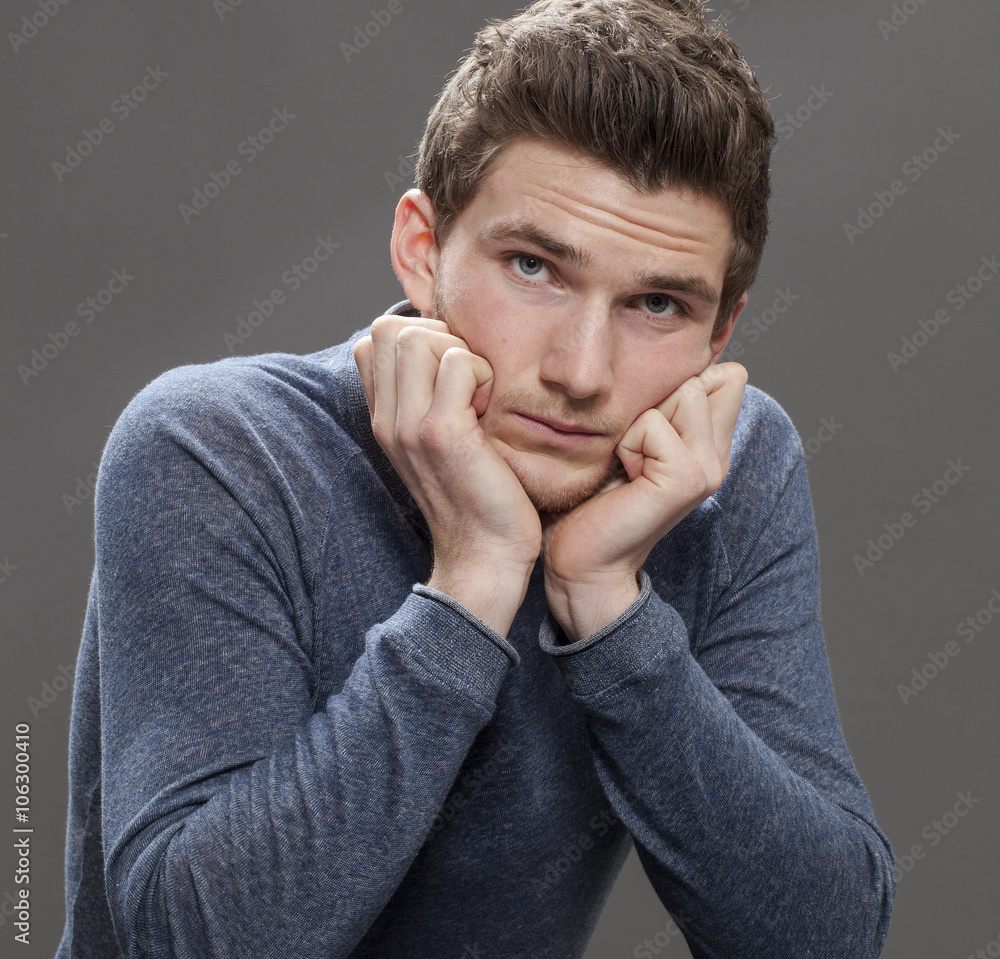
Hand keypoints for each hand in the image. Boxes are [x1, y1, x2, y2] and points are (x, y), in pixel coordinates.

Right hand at [353, 316, 541, 633]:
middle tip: (468, 382)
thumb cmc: (478, 497)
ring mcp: (408, 426)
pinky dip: (482, 373)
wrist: (485, 556)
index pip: (375, 338)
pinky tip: (490, 409)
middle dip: (439, 338)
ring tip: (478, 395)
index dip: (419, 338)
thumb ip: (430, 398)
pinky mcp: (441, 433)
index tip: (451, 375)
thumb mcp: (441, 443)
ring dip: (460, 353)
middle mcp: (387, 419)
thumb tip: (450, 347)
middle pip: (392, 329)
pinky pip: (457, 363)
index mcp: (384, 418)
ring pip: (419, 338)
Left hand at [541, 362, 747, 641]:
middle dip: (655, 401)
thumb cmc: (593, 498)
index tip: (647, 428)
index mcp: (710, 445)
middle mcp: (717, 456)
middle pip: (703, 378)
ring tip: (627, 462)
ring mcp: (707, 469)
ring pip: (685, 392)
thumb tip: (680, 364)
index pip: (727, 376)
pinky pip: (655, 423)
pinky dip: (628, 443)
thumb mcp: (632, 440)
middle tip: (632, 452)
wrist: (584, 558)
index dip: (680, 383)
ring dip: (640, 422)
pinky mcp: (686, 479)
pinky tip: (624, 475)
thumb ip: (662, 405)